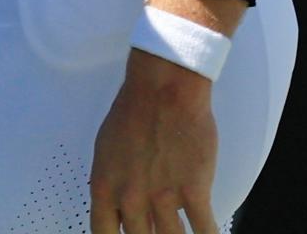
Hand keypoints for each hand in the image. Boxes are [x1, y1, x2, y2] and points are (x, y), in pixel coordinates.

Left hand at [90, 50, 218, 233]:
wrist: (162, 87)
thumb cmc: (135, 108)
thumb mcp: (107, 148)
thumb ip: (112, 181)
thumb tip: (118, 203)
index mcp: (105, 185)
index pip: (102, 233)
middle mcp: (131, 197)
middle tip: (155, 232)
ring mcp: (162, 196)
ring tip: (178, 233)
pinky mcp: (193, 190)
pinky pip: (204, 230)